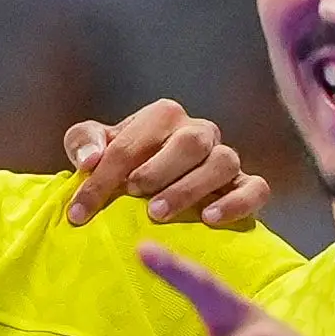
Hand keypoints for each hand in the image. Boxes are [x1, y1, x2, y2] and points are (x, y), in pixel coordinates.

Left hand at [64, 100, 271, 228]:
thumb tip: (89, 160)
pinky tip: (210, 219)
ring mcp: (225, 158)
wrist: (153, 193)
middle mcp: (199, 132)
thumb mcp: (93, 150)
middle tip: (134, 196)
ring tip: (158, 213)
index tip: (79, 213)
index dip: (102, 178)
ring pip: (224, 162)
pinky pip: (256, 188)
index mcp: (163, 116)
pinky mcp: (246, 185)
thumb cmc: (121, 168)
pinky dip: (237, 202)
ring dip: (191, 188)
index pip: (132, 144)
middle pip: (190, 142)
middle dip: (158, 170)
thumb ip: (82, 142)